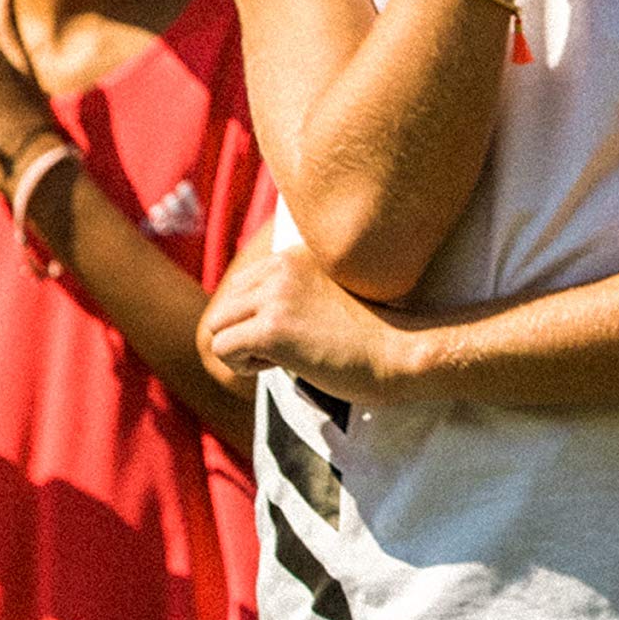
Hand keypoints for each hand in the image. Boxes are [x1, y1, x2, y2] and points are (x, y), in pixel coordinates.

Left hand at [201, 245, 419, 405]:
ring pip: (217, 326)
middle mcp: (283, 265)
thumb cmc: (372, 332)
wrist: (401, 350)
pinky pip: (223, 349)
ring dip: (241, 350)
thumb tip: (242, 316)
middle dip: (245, 333)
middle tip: (286, 348)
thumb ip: (290, 290)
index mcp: (298, 252)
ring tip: (282, 357)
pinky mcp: (272, 328)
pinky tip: (280, 365)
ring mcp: (277, 295)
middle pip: (225, 305)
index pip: (243, 285)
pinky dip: (243, 367)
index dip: (259, 318)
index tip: (296, 331)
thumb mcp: (326, 293)